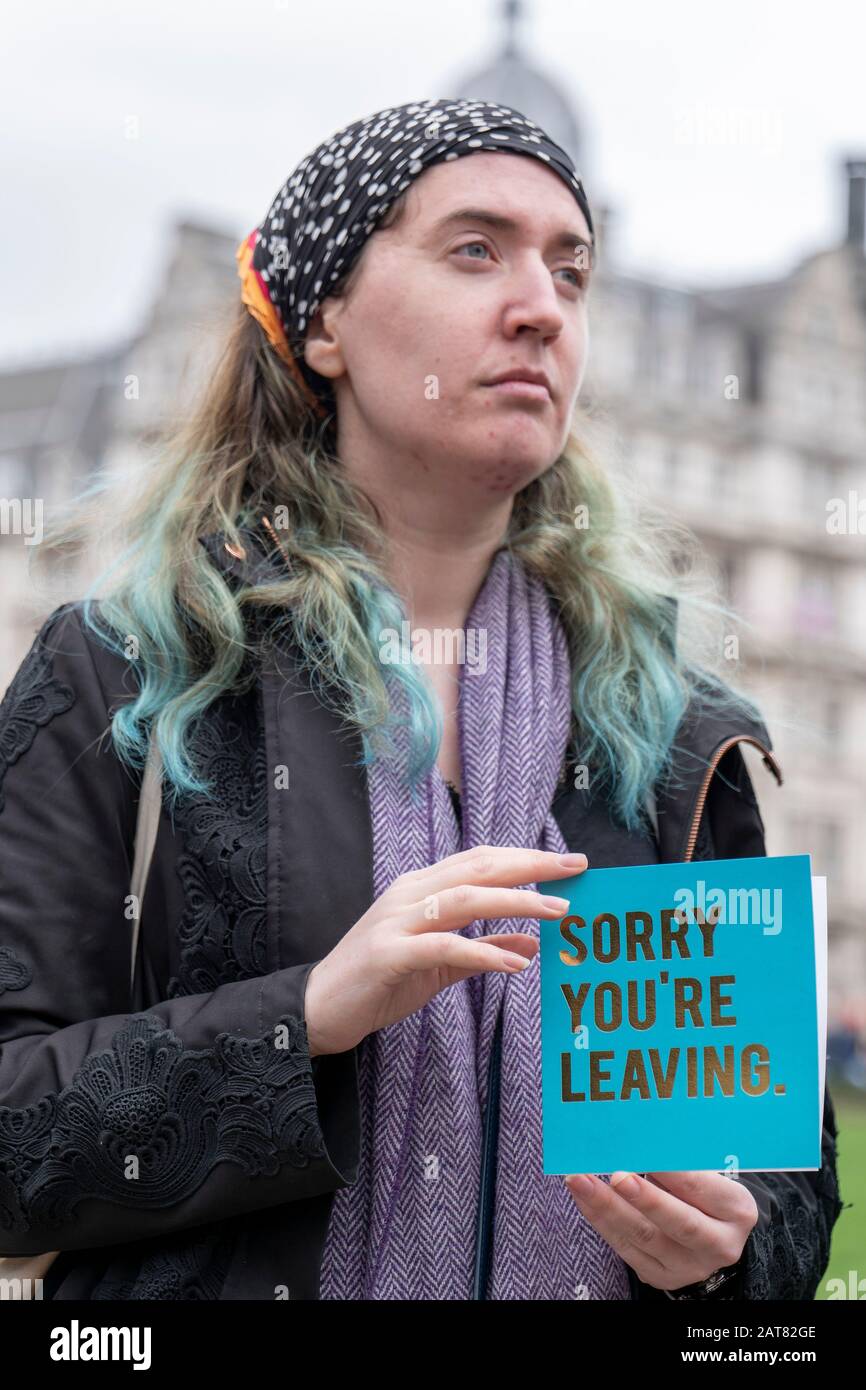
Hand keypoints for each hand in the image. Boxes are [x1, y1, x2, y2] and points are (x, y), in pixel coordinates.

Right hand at [303, 845, 586, 1055]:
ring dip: (515, 902)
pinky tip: (515, 965)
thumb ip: (483, 950)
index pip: (481, 861)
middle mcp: (410, 894)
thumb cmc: (380, 982)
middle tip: (576, 869)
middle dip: (531, 866)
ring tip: (558, 911)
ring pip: (464, 898)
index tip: (569, 864)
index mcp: (421, 888)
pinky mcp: (388, 954)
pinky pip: (443, 947)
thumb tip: (533, 944)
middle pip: (478, 868)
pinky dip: (481, 953)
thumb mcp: (440, 965)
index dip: (525, 858)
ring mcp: (397, 921)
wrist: (320, 1009)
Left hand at [564, 1169, 758, 1291]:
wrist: (711, 1233)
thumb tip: (638, 1136)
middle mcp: (718, 1244)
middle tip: (616, 1175)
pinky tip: (583, 1197)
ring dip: (607, 1207)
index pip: (701, 1188)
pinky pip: (624, 1248)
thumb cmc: (704, 1189)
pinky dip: (600, 1220)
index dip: (671, 1171)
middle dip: (645, 1199)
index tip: (644, 1150)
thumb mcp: (707, 1170)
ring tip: (581, 1180)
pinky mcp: (659, 1275)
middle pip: (679, 1222)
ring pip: (644, 1238)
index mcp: (736, 1210)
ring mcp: (688, 1266)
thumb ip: (679, 1158)